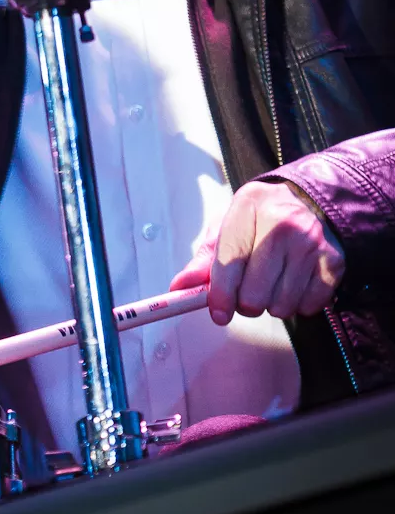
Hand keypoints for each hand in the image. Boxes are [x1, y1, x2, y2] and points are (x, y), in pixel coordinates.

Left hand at [169, 180, 344, 324]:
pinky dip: (297, 304)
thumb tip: (180, 288)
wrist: (312, 200)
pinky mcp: (333, 263)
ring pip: (280, 306)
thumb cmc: (262, 217)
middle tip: (248, 290)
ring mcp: (310, 243)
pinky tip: (294, 281)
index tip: (217, 312)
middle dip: (245, 302)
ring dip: (271, 304)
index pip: (229, 262)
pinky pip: (306, 308)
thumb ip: (205, 259)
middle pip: (253, 293)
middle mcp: (282, 223)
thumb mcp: (229, 225)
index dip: (219, 294)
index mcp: (248, 206)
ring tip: (273, 281)